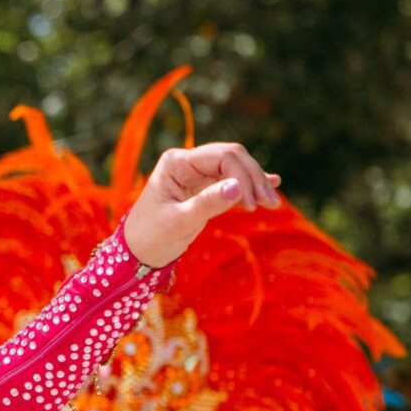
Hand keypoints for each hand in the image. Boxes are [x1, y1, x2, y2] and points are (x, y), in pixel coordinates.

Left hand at [122, 142, 280, 267]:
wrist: (137, 254)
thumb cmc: (150, 237)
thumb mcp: (178, 222)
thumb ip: (206, 204)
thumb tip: (238, 187)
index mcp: (176, 162)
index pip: (222, 156)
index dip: (243, 175)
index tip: (253, 204)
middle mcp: (187, 162)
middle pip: (232, 157)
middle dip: (253, 178)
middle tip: (270, 204)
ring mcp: (196, 174)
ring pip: (235, 169)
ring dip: (255, 183)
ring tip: (272, 203)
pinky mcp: (204, 188)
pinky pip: (232, 180)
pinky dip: (250, 185)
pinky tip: (273, 184)